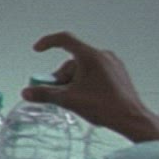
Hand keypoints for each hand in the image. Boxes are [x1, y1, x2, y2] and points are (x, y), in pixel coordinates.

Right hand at [26, 32, 158, 143]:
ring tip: (73, 99)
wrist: (131, 118)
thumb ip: (44, 94)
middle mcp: (103, 56)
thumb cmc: (103, 106)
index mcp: (90, 56)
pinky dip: (84, 81)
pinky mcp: (118, 74)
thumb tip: (26, 92)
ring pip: (83, 68)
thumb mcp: (68, 100)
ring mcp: (113, 64)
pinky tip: (86, 97)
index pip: (65, 40)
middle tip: (55, 92)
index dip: (48, 42)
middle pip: (72, 61)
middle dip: (60, 76)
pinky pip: (95, 72)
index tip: (37, 50)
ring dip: (72, 81)